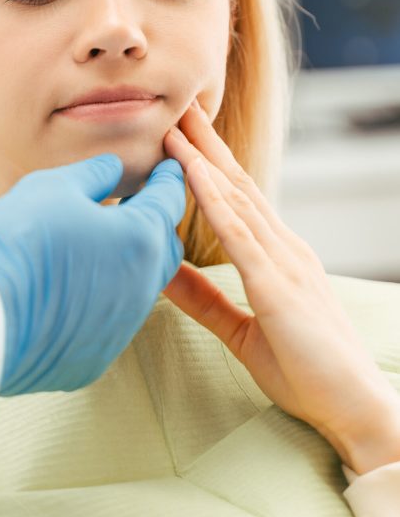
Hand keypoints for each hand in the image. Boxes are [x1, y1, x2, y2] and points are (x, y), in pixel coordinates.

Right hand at [0, 153, 185, 396]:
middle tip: (133, 201)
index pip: (169, 199)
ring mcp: (120, 329)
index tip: (166, 165)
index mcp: (140, 239)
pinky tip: (74, 284)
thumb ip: (93, 174)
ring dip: (129, 261)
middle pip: (165, 247)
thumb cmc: (17, 242)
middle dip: (155, 221)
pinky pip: (111, 320)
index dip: (168, 177)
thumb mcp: (52, 188)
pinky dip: (104, 297)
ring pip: (141, 287)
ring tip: (99, 241)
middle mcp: (142, 288)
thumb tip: (113, 168)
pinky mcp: (94, 358)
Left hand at [163, 100, 399, 473]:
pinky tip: (193, 174)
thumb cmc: (307, 372)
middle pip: (238, 184)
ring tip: (175, 126)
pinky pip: (240, 235)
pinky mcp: (277, 286)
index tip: (183, 133)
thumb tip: (162, 272)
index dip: (210, 163)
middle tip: (179, 106)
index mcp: (278, 256)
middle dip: (206, 144)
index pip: (239, 198)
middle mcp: (284, 248)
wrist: (354, 410)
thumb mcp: (241, 329)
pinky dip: (214, 200)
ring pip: (237, 199)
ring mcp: (284, 263)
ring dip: (202, 160)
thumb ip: (204, 299)